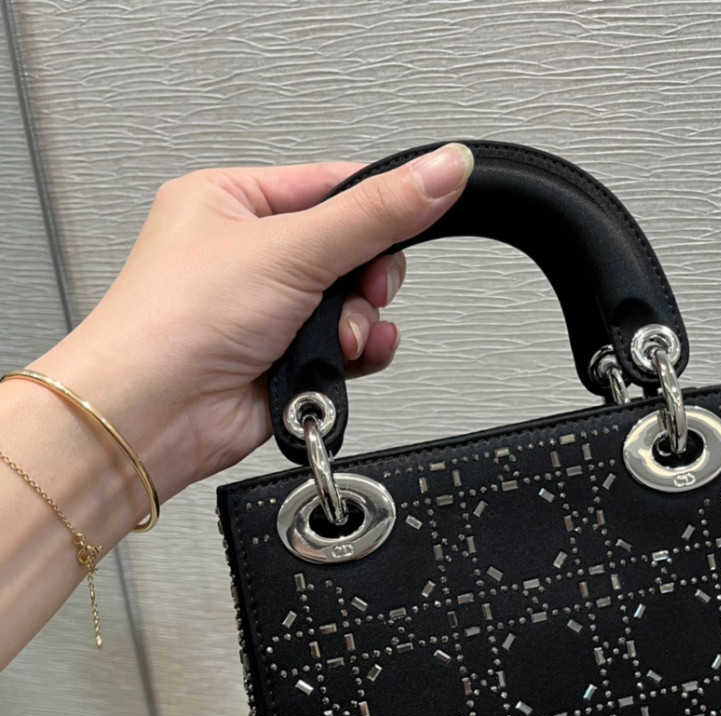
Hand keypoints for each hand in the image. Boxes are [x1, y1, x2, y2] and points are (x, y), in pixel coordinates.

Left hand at [34, 142, 474, 499]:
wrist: (154, 416)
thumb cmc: (177, 323)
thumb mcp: (291, 246)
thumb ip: (376, 212)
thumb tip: (442, 169)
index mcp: (234, 202)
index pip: (332, 185)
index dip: (377, 204)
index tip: (417, 213)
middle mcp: (252, 255)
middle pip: (353, 249)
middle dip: (366, 277)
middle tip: (360, 287)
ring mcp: (270, 310)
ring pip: (356, 303)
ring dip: (359, 321)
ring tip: (336, 336)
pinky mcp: (288, 358)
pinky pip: (349, 346)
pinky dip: (359, 352)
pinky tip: (349, 357)